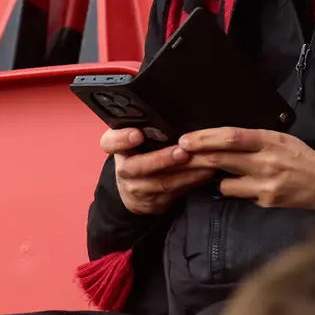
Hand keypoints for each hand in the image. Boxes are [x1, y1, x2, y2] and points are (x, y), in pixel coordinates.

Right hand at [101, 128, 215, 214]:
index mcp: (117, 149)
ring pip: (161, 183)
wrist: (134, 190)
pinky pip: (174, 193)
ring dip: (185, 173)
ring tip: (203, 163)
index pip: (110, 142)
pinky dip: (191, 183)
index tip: (137, 134)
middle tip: (183, 151)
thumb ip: (145, 127)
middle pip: (138, 167)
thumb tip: (169, 112)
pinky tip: (204, 174)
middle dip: (162, 159)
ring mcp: (137, 190)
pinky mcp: (153, 203)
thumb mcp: (135, 139)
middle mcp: (123, 171)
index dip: (122, 139)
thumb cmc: (139, 155)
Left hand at [179, 127, 314, 211]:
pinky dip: (237, 189)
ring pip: (225, 183)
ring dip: (216, 178)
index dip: (205, 138)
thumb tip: (221, 139)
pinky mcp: (265, 201)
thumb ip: (253, 140)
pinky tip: (245, 186)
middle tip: (178, 155)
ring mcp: (265, 184)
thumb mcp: (280, 139)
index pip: (230, 138)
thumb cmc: (301, 157)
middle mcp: (265, 162)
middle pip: (221, 159)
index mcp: (268, 141)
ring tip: (216, 173)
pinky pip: (240, 195)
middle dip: (196, 157)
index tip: (185, 140)